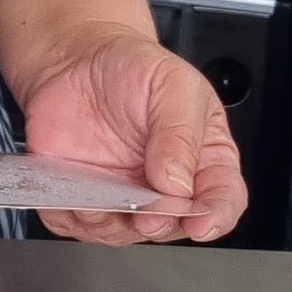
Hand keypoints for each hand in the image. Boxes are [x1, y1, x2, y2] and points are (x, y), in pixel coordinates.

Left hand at [21, 35, 248, 245]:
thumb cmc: (133, 68)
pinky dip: (69, 219)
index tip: (201, 223)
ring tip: (99, 200)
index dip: (216, 216)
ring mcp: (122, 195)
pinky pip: (74, 223)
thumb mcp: (174, 85)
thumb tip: (177, 184)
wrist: (75, 58)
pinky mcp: (81, 196)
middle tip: (147, 212)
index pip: (223, 199)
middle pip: (173, 225)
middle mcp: (165, 185)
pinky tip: (68, 199)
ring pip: (122, 232)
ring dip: (111, 224)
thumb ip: (180, 134)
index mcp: (203, 158)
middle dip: (159, 223)